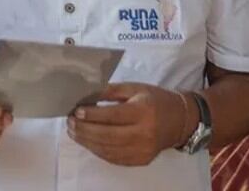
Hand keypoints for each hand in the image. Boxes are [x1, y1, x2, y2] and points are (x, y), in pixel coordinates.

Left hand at [67, 83, 189, 165]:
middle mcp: (144, 133)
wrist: (179, 121)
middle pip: (108, 135)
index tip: (76, 112)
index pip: (113, 115)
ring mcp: (143, 150)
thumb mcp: (135, 88)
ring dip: (87, 142)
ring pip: (108, 149)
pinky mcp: (141, 160)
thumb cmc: (155, 100)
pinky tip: (88, 142)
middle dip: (85, 130)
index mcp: (143, 111)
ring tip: (74, 133)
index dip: (92, 115)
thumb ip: (111, 91)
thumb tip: (87, 95)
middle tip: (69, 123)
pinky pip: (114, 158)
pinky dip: (98, 150)